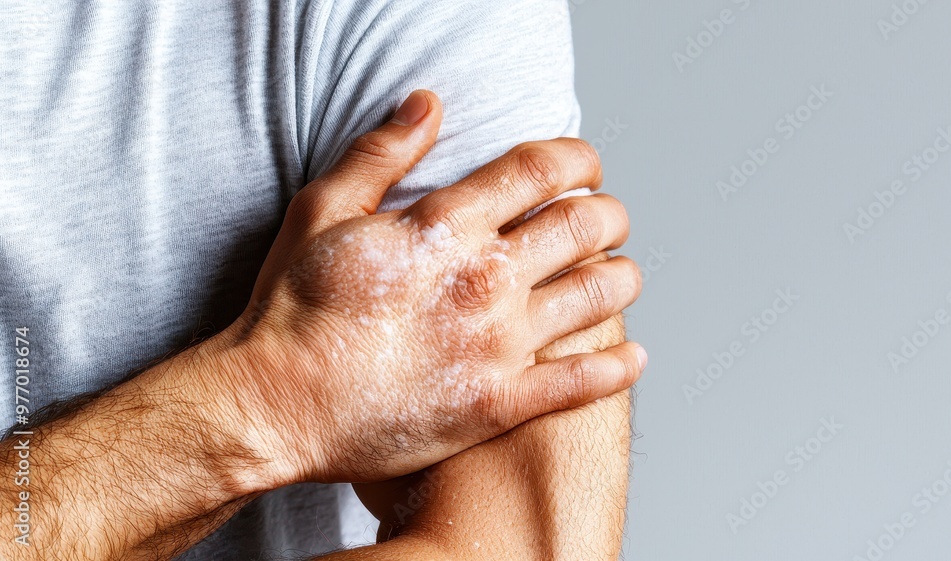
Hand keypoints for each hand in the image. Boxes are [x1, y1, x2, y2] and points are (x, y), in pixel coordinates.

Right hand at [223, 91, 644, 483]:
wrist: (276, 405)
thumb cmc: (294, 310)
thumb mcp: (322, 211)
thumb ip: (380, 153)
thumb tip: (428, 103)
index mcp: (446, 227)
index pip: (541, 171)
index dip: (578, 159)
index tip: (585, 165)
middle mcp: (485, 280)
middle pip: (585, 226)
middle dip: (609, 213)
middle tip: (608, 217)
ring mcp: (497, 345)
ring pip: (598, 296)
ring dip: (622, 277)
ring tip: (619, 273)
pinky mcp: (498, 404)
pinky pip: (582, 383)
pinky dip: (618, 367)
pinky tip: (633, 355)